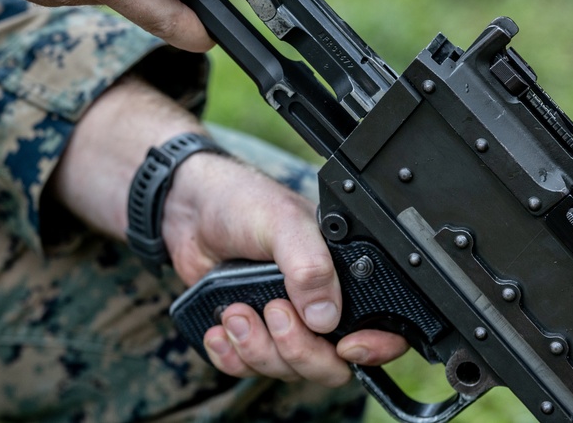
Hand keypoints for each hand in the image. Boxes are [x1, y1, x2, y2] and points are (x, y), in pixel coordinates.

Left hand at [162, 151, 407, 385]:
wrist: (191, 208)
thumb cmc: (243, 202)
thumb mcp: (283, 222)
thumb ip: (309, 265)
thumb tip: (324, 316)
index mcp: (343, 276)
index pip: (381, 329)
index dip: (373, 348)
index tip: (345, 346)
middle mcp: (319, 305)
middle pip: (331, 364)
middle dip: (299, 349)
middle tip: (272, 311)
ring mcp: (284, 323)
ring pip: (288, 369)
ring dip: (258, 349)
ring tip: (234, 311)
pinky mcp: (250, 334)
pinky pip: (249, 369)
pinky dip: (232, 358)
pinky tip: (218, 331)